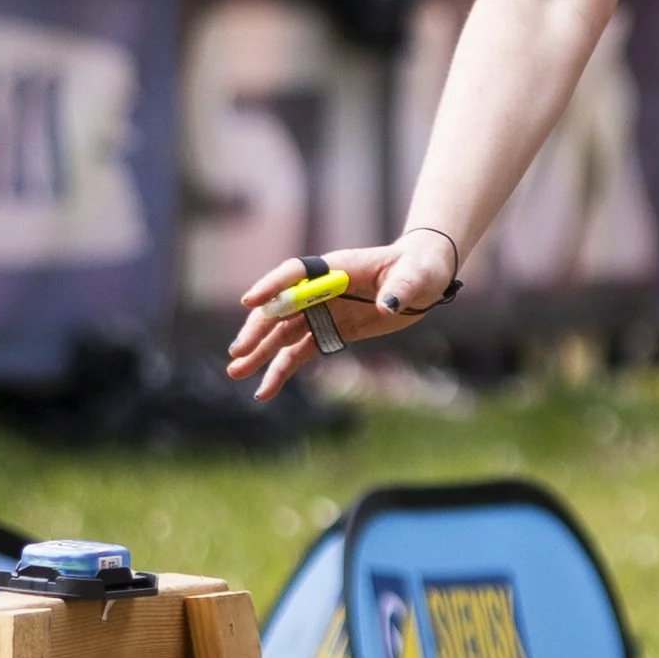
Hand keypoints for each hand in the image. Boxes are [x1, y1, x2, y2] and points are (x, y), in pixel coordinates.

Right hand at [226, 230, 460, 403]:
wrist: (422, 280)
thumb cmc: (419, 269)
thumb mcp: (417, 275)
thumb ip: (400, 288)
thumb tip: (386, 305)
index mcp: (336, 266)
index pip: (295, 273)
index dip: (272, 286)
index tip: (249, 302)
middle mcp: (321, 288)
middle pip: (280, 308)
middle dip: (257, 330)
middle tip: (238, 353)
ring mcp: (322, 311)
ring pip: (282, 334)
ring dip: (259, 353)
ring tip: (236, 373)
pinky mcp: (329, 331)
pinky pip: (298, 352)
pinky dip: (280, 370)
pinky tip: (264, 390)